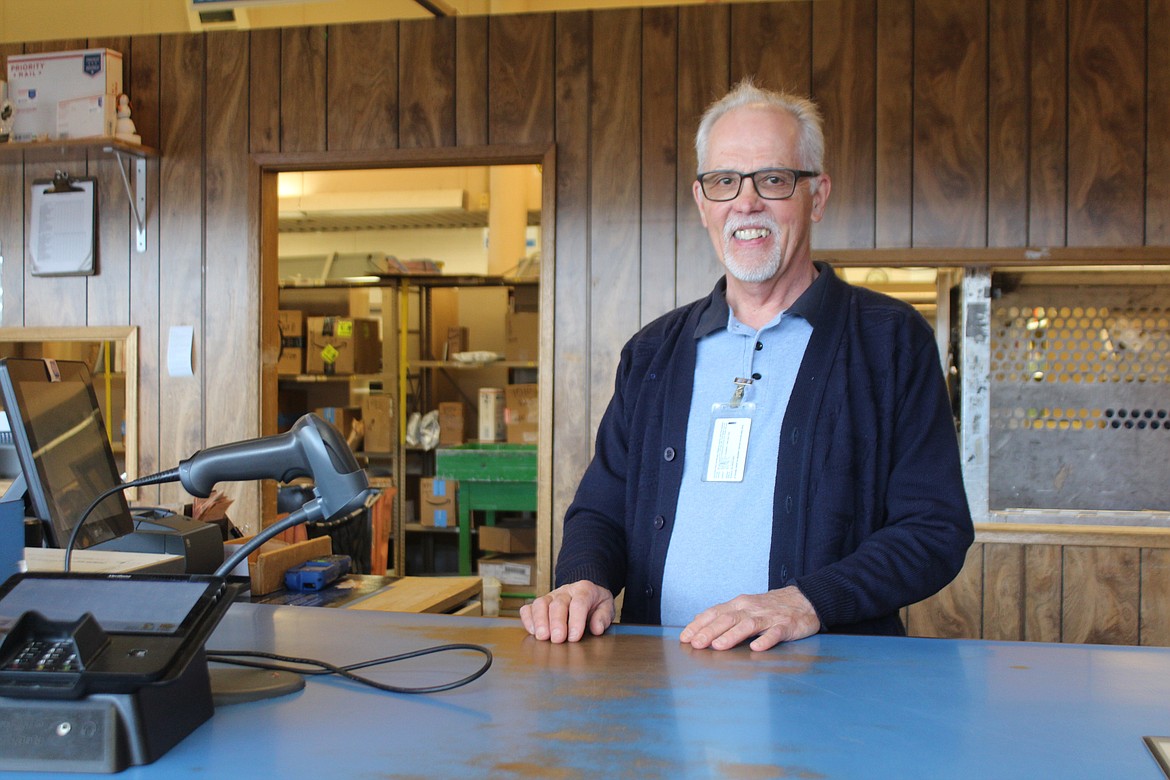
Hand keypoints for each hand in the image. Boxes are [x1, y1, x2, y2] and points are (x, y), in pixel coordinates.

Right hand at [520, 580, 614, 642]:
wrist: (586, 593)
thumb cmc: (596, 603)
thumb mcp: (607, 607)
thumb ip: (603, 617)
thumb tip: (596, 628)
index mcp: (584, 590)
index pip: (579, 603)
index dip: (576, 620)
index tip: (574, 637)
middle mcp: (565, 591)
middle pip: (558, 604)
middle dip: (557, 622)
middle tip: (557, 639)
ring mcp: (551, 596)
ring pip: (540, 603)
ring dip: (540, 621)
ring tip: (543, 637)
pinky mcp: (540, 604)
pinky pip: (528, 608)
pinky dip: (528, 619)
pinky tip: (533, 631)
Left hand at [679, 586, 820, 651]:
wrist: (804, 599)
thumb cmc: (770, 606)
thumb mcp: (744, 606)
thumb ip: (723, 614)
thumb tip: (697, 621)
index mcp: (739, 604)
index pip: (714, 613)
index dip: (699, 625)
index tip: (684, 638)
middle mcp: (751, 609)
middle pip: (727, 618)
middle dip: (710, 631)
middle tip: (696, 644)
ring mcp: (768, 617)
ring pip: (748, 625)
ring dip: (732, 635)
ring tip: (718, 646)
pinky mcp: (786, 626)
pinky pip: (775, 633)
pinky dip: (765, 641)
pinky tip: (756, 648)